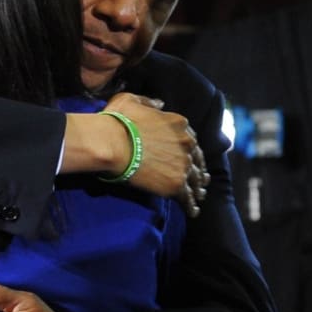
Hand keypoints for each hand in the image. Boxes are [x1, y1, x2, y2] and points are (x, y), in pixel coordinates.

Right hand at [103, 92, 209, 216]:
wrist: (112, 144)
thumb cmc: (117, 121)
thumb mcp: (131, 100)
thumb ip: (149, 102)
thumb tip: (160, 103)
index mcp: (178, 124)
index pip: (189, 138)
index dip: (189, 148)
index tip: (189, 154)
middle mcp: (186, 143)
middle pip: (196, 159)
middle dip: (198, 168)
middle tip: (200, 178)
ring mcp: (183, 164)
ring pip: (195, 179)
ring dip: (197, 187)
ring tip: (199, 196)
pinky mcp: (176, 184)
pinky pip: (188, 196)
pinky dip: (191, 205)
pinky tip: (193, 211)